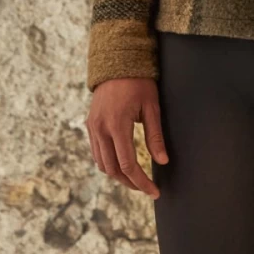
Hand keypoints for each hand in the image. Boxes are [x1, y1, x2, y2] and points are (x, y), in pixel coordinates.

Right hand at [86, 77, 168, 198]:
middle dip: (130, 183)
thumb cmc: (139, 83)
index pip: (128, 164)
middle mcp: (100, 129)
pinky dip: (108, 163)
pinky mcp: (90, 124)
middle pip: (112, 169)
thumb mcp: (152, 107)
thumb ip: (155, 136)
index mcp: (117, 125)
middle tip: (147, 188)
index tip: (154, 191)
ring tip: (136, 179)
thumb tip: (163, 161)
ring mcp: (92, 127)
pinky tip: (121, 164)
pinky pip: (96, 152)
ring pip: (101, 164)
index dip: (141, 182)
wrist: (116, 62)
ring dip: (118, 175)